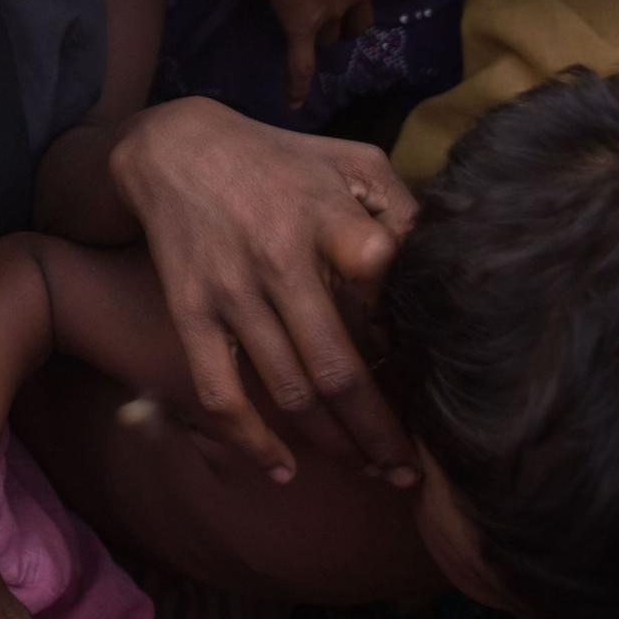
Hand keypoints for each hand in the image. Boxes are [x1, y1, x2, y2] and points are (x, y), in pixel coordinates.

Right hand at [108, 97, 416, 483]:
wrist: (172, 149)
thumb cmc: (279, 160)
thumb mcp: (350, 160)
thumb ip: (403, 209)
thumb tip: (445, 273)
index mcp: (324, 216)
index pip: (382, 274)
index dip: (412, 330)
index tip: (434, 372)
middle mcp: (276, 259)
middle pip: (339, 368)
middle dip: (381, 432)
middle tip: (409, 470)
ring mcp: (230, 293)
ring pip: (289, 392)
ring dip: (334, 444)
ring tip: (367, 468)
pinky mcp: (191, 314)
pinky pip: (219, 393)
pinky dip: (250, 442)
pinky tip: (281, 469)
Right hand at [250, 0, 423, 109]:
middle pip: (361, 18)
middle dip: (354, 20)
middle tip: (343, 18)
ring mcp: (330, 14)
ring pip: (332, 35)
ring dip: (326, 36)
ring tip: (313, 37)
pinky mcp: (301, 27)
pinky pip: (300, 61)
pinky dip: (297, 83)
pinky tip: (294, 102)